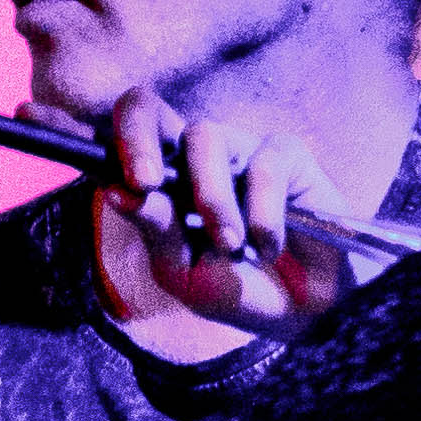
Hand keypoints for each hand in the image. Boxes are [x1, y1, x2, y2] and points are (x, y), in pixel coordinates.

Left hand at [108, 87, 355, 339]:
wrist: (304, 312)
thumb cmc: (238, 288)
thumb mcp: (185, 272)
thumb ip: (156, 231)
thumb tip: (120, 193)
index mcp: (160, 180)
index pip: (124, 136)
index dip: (116, 142)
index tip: (125, 184)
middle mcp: (192, 156)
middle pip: (146, 108)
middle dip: (137, 140)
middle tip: (146, 182)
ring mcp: (238, 150)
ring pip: (204, 138)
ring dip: (212, 198)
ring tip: (230, 245)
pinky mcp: (285, 155)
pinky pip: (264, 167)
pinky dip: (262, 218)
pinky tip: (267, 248)